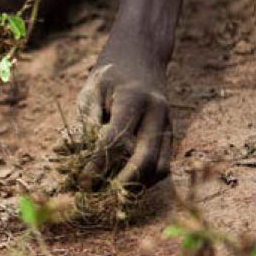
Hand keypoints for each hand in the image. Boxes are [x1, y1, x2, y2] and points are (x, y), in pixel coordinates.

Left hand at [75, 46, 172, 190]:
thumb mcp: (92, 90)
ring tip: (111, 196)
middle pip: (146, 160)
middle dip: (122, 185)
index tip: (82, 182)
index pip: (115, 140)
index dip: (97, 165)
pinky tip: (125, 186)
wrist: (141, 57)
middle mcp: (157, 114)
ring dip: (136, 187)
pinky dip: (145, 180)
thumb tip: (82, 159)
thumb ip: (88, 122)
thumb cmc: (110, 75)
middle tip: (100, 198)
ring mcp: (169, 125)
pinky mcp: (172, 135)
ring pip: (160, 168)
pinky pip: (163, 165)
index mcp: (135, 99)